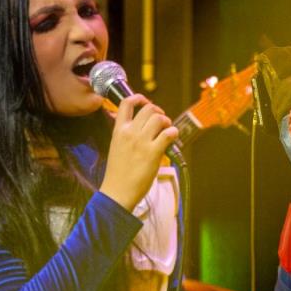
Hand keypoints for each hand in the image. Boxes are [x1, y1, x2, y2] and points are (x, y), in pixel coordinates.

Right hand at [100, 94, 178, 210]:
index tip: (146, 102)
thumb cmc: (118, 172)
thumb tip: (140, 125)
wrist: (117, 192)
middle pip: (149, 108)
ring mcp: (141, 142)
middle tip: (162, 122)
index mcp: (118, 130)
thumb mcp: (116, 146)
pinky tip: (171, 139)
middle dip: (159, 112)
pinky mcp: (153, 152)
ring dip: (167, 122)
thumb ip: (125, 134)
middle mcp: (130, 132)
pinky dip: (174, 133)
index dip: (139, 98)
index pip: (126, 103)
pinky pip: (169, 133)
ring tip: (167, 131)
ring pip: (159, 118)